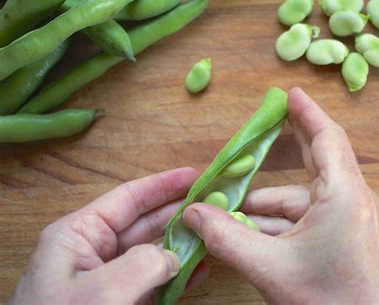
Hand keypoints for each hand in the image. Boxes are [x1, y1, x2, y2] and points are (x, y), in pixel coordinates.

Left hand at [10, 167, 207, 304]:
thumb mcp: (100, 292)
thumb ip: (141, 265)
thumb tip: (172, 257)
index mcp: (77, 235)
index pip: (126, 199)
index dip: (162, 185)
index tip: (193, 175)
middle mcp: (92, 253)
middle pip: (143, 223)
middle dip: (176, 213)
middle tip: (209, 204)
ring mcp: (107, 280)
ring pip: (151, 254)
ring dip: (181, 246)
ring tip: (211, 235)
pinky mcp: (118, 302)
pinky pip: (152, 283)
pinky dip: (176, 277)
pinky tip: (198, 270)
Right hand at [182, 88, 378, 303]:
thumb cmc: (324, 303)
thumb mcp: (268, 268)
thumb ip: (226, 238)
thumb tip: (191, 213)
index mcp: (345, 196)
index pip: (327, 138)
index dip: (307, 112)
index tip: (289, 93)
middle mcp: (355, 202)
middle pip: (318, 160)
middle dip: (287, 148)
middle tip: (262, 129)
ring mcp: (354, 221)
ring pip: (305, 198)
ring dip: (269, 203)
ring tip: (233, 211)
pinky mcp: (348, 238)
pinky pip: (311, 218)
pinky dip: (282, 221)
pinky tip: (252, 232)